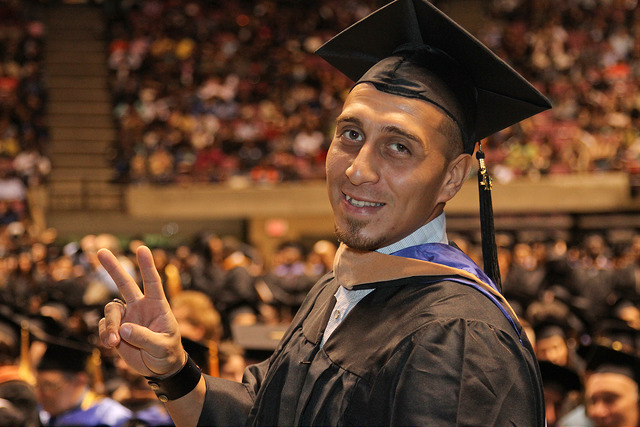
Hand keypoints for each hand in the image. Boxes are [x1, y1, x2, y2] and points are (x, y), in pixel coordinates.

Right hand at [98, 245, 184, 377]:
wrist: (160, 368)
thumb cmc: (167, 353)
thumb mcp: (161, 347)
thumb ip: (144, 338)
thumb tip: (124, 329)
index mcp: (157, 306)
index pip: (152, 282)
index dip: (147, 266)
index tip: (142, 249)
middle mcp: (140, 307)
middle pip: (124, 283)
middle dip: (113, 267)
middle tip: (101, 250)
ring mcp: (127, 318)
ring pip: (111, 311)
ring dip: (110, 326)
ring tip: (114, 342)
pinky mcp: (117, 330)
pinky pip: (104, 327)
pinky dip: (105, 335)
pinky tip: (111, 345)